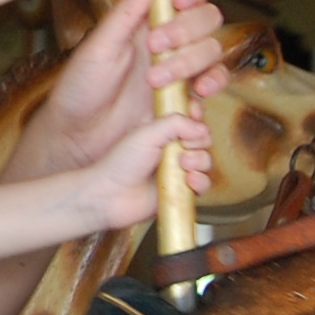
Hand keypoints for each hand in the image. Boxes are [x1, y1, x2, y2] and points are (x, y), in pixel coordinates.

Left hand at [13, 0, 227, 179]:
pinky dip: (211, 86)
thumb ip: (126, 11)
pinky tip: (193, 94)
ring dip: (190, 62)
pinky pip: (213, 86)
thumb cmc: (80, 89)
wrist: (79, 138)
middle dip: (186, 30)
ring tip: (156, 80)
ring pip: (212, 51)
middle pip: (206, 19)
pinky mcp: (186, 98)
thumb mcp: (98, 47)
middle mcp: (170, 42)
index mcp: (148, 21)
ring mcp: (181, 70)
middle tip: (155, 46)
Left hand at [58, 110, 212, 230]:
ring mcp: (177, 170)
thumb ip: (175, 124)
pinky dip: (201, 181)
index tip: (195, 118)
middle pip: (202, 140)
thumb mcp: (147, 134)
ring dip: (200, 161)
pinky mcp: (181, 191)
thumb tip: (202, 127)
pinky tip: (188, 181)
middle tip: (184, 148)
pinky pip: (203, 185)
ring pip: (205, 162)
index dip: (196, 119)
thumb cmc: (120, 164)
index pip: (191, 119)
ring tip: (183, 165)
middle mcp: (172, 149)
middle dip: (198, 143)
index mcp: (163, 131)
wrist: (109, 196)